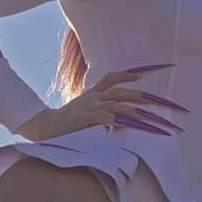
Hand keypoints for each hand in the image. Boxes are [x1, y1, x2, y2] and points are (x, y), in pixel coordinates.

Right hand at [14, 66, 187, 140]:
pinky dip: (113, 119)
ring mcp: (88, 107)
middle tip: (157, 100)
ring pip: (114, 104)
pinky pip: (102, 117)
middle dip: (140, 95)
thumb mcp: (86, 111)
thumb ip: (103, 111)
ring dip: (132, 109)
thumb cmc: (67, 122)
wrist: (44, 127)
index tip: (144, 73)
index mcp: (94, 93)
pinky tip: (123, 123)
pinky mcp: (82, 119)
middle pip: (120, 91)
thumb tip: (122, 117)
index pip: (113, 77)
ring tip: (147, 113)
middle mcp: (93, 97)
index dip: (129, 74)